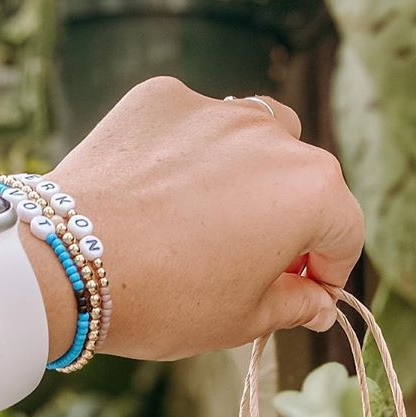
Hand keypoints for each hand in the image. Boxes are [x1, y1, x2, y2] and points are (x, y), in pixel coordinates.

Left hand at [47, 77, 364, 359]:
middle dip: (291, 222)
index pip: (346, 230)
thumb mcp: (242, 318)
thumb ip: (294, 304)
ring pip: (255, 139)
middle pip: (305, 179)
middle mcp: (274, 137)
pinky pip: (195, 126)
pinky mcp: (163, 98)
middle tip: (256, 266)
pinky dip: (190, 157)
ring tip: (210, 223)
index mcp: (311, 192)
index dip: (330, 270)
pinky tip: (160, 198)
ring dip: (249, 178)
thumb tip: (318, 303)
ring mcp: (217, 109)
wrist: (69, 261)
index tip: (306, 295)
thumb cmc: (167, 299)